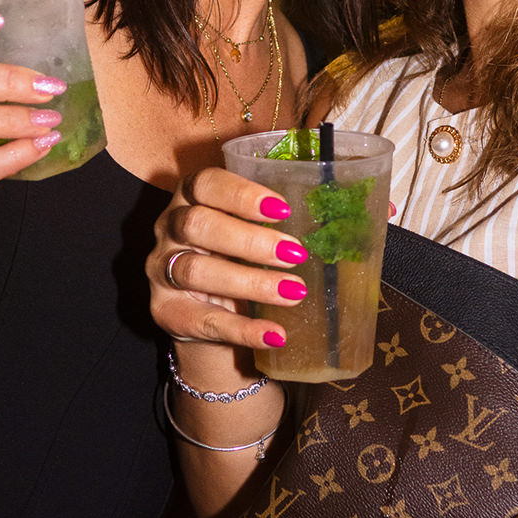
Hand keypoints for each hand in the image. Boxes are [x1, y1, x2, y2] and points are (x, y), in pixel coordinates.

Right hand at [147, 167, 309, 348]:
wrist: (212, 315)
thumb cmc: (238, 258)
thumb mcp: (251, 233)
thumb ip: (281, 222)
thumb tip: (357, 218)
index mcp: (190, 197)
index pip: (205, 183)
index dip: (241, 193)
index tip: (283, 209)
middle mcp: (169, 228)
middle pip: (198, 225)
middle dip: (250, 240)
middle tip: (295, 254)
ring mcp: (161, 271)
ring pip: (196, 271)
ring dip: (251, 282)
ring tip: (295, 292)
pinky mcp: (165, 312)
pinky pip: (202, 321)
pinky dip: (242, 330)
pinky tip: (275, 334)